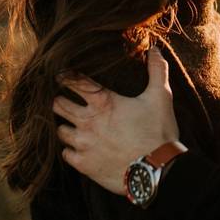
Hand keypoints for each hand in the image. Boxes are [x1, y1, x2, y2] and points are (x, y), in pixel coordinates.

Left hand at [52, 47, 178, 194]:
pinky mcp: (84, 165)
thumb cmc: (158, 132)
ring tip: (74, 126)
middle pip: (58, 104)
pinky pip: (66, 154)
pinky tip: (80, 148)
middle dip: (60, 100)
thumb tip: (154, 48)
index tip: (62, 75)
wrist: (157, 171)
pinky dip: (71, 150)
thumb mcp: (161, 97)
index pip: (73, 82)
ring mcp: (84, 144)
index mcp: (103, 102)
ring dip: (66, 126)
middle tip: (66, 101)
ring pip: (60, 130)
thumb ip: (157, 70)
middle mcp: (88, 121)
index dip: (65, 76)